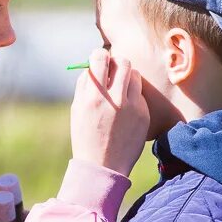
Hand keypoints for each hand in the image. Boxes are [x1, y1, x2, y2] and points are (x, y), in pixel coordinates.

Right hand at [70, 48, 149, 175]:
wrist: (104, 166)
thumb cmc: (86, 136)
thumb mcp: (77, 109)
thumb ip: (85, 85)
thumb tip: (93, 65)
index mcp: (93, 96)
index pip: (100, 58)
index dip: (98, 55)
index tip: (98, 59)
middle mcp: (114, 98)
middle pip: (122, 62)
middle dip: (116, 62)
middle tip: (112, 70)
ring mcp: (132, 106)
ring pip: (134, 75)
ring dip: (126, 77)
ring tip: (118, 90)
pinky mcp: (144, 114)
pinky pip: (139, 95)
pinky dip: (132, 96)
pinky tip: (125, 111)